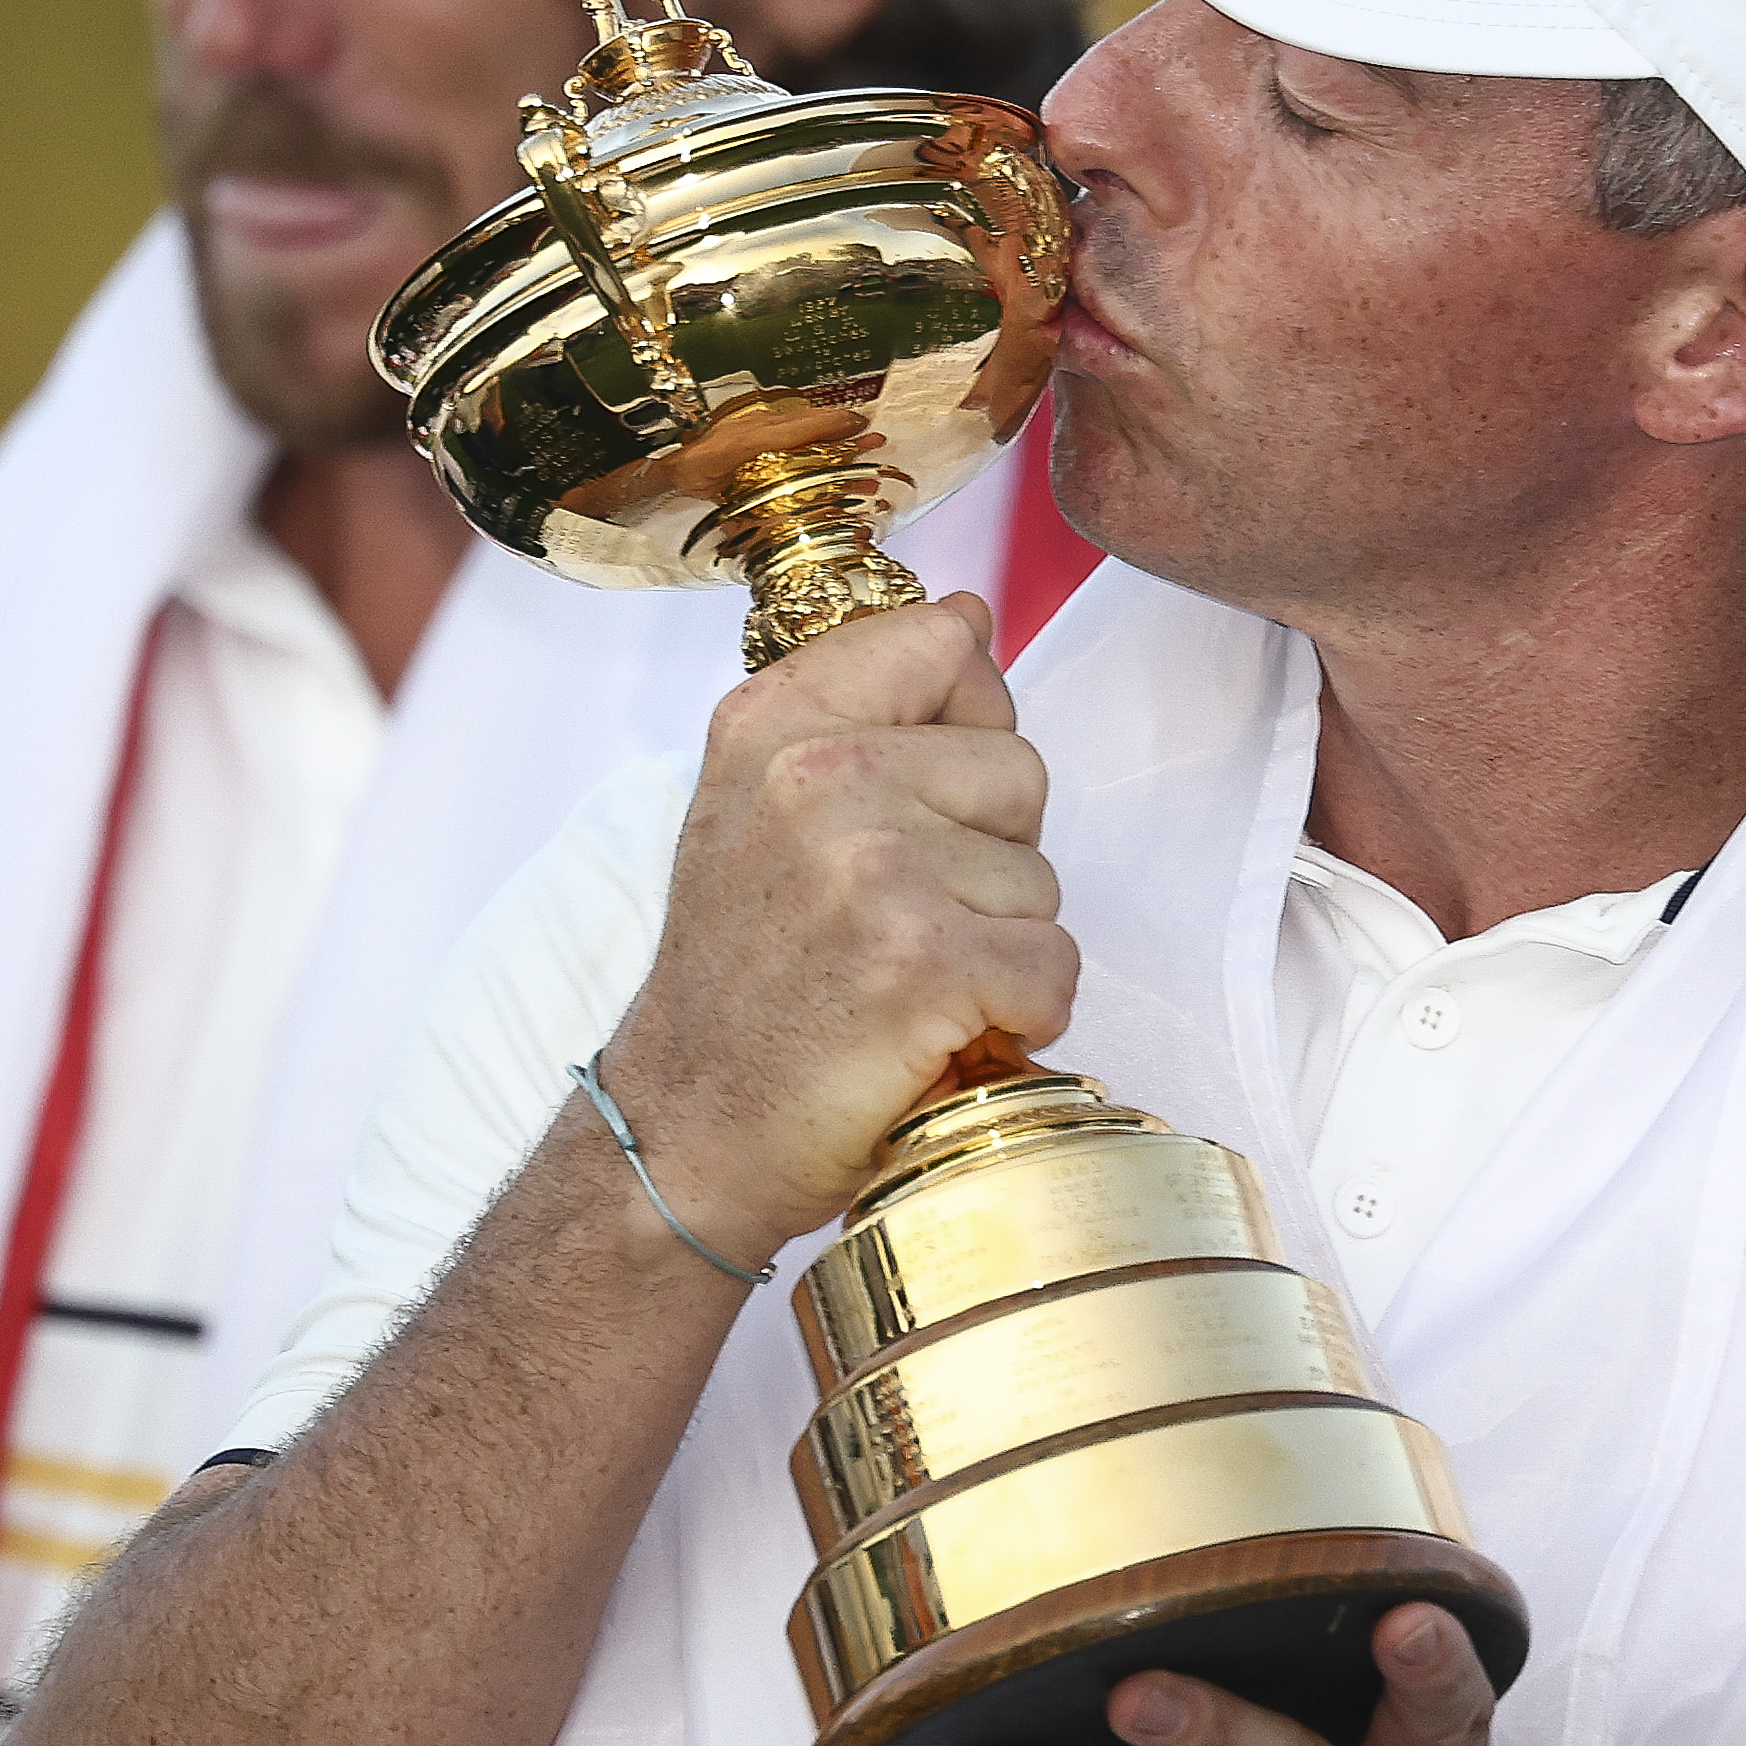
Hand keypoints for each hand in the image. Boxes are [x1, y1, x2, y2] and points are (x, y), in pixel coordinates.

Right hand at [600, 594, 1071, 1255]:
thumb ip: (864, 703)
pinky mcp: (924, 962)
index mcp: (774, 722)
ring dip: (996, 946)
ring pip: (1041, 878)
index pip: (943, 644)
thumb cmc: (745, 981)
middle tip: (892, 924)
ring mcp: (871, 867)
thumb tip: (971, 613)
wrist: (689, 1132)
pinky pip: (1056, 966)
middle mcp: (816, 776)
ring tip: (902, 982)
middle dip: (986, 857)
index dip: (960, 733)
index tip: (906, 809)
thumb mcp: (758, 809)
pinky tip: (939, 1033)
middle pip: (1019, 769)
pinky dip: (1019, 1018)